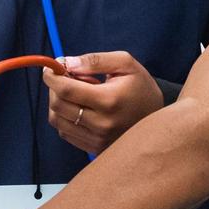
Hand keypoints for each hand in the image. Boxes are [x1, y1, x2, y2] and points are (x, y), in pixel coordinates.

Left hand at [43, 52, 162, 154]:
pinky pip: (65, 132)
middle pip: (57, 105)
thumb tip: (67, 63)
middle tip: (69, 78)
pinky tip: (80, 108)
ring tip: (78, 94)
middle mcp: (101, 124)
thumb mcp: (125, 63)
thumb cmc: (140, 87)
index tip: (50, 67)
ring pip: (57, 120)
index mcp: (108, 100)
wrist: (158, 119)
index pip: (66, 89)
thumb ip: (95, 60)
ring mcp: (97, 139)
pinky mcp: (94, 149)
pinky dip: (65, 117)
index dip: (51, 76)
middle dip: (55, 87)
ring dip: (59, 102)